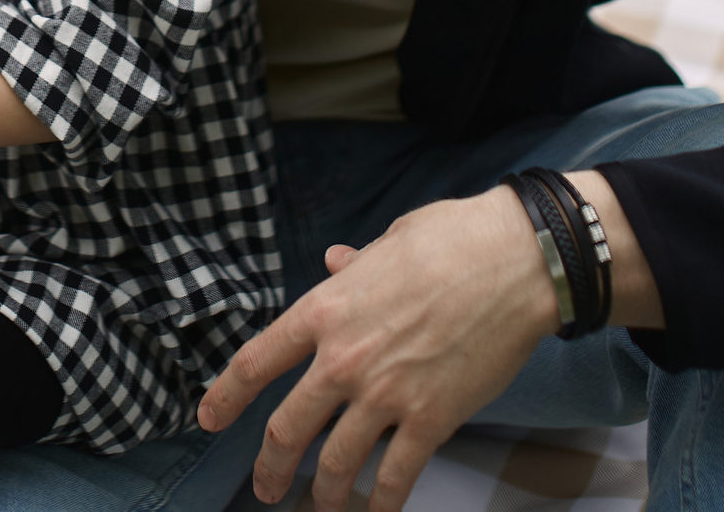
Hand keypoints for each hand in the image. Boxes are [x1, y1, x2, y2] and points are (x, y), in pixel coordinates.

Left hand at [197, 191, 554, 511]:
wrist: (515, 262)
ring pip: (337, 461)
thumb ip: (353, 264)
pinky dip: (381, 503)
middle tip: (267, 487)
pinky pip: (396, 475)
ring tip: (321, 506)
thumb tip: (334, 261)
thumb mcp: (388, 242)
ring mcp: (385, 393)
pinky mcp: (431, 419)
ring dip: (325, 493)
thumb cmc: (453, 240)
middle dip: (272, 465)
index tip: (208, 418)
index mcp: (325, 310)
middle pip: (288, 427)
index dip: (226, 395)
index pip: (256, 360)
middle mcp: (343, 358)